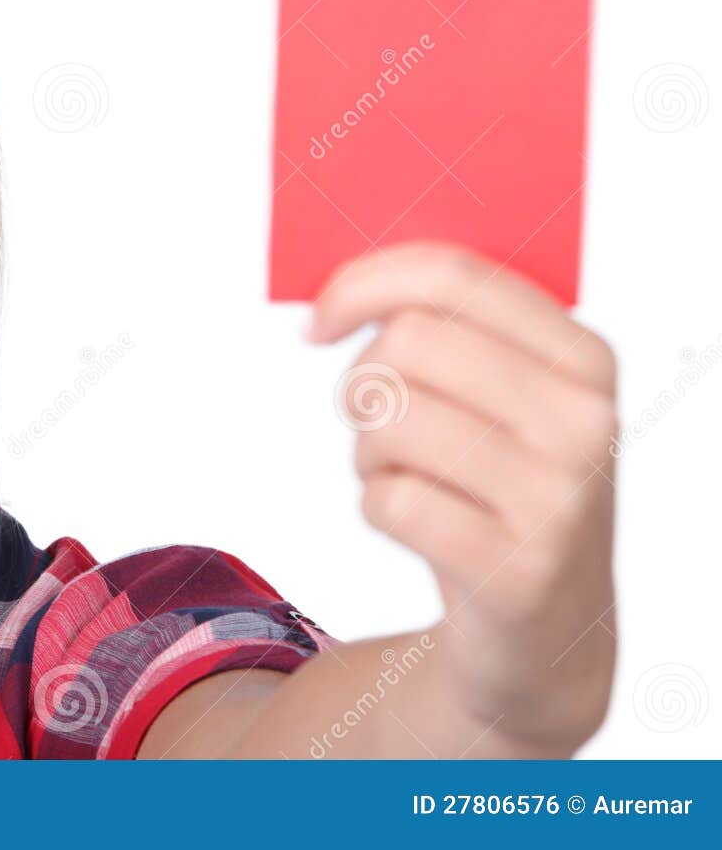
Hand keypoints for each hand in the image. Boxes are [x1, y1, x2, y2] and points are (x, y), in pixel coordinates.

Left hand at [310, 241, 617, 754]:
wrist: (545, 627)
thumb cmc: (497, 483)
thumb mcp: (500, 396)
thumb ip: (442, 325)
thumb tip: (334, 293)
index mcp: (583, 356)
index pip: (452, 275)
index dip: (362, 284)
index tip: (318, 320)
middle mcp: (583, 420)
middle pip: (407, 343)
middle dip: (363, 381)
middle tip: (377, 422)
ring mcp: (558, 498)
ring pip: (389, 418)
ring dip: (368, 450)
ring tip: (404, 475)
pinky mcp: (517, 568)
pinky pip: (388, 500)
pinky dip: (377, 507)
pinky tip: (419, 523)